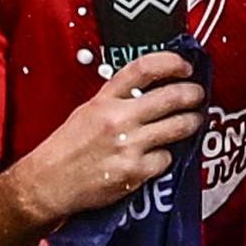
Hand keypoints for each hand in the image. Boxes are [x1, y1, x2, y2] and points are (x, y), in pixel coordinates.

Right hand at [17, 53, 204, 219]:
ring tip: (191, 121)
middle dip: (193, 94)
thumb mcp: (86, 112)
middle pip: (171, 96)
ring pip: (179, 127)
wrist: (49, 182)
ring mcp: (129, 145)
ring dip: (192, 122)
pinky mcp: (136, 170)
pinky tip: (157, 156)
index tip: (184, 66)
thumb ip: (115, 100)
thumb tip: (149, 92)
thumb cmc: (65, 149)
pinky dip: (165, 157)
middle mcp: (118, 119)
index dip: (171, 63)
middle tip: (197, 94)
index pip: (144, 69)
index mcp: (104, 100)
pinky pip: (167, 158)